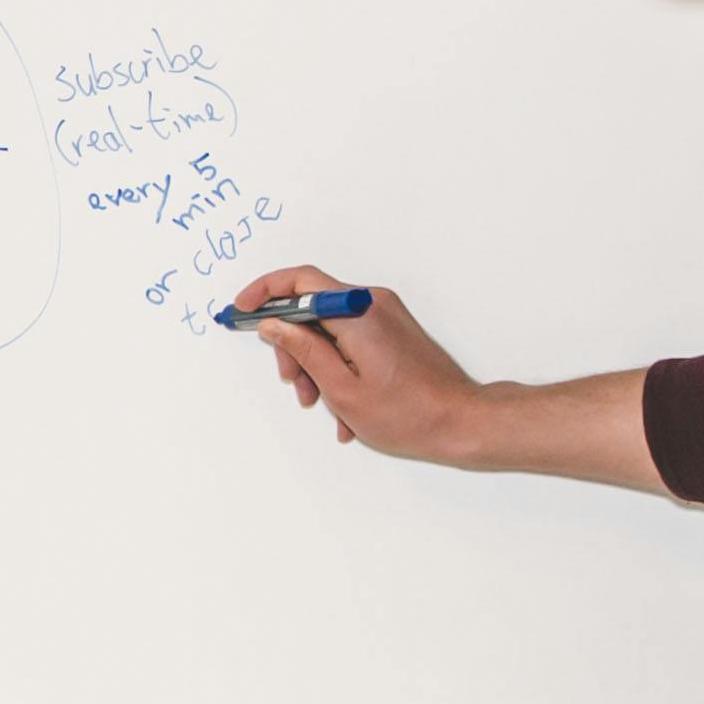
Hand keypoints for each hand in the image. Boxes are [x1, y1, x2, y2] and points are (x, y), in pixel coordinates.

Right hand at [227, 262, 494, 460]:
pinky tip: (342, 405)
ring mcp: (386, 315)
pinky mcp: (393, 329)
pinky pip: (351, 337)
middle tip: (291, 381)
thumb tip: (273, 325)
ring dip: (315, 362)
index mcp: (358, 312)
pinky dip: (338, 365)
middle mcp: (373, 303)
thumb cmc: (407, 413)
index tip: (241, 311)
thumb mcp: (340, 388)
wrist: (462, 422)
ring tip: (320, 403)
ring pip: (330, 327)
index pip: (300, 282)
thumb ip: (302, 350)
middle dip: (292, 344)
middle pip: (312, 307)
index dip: (264, 293)